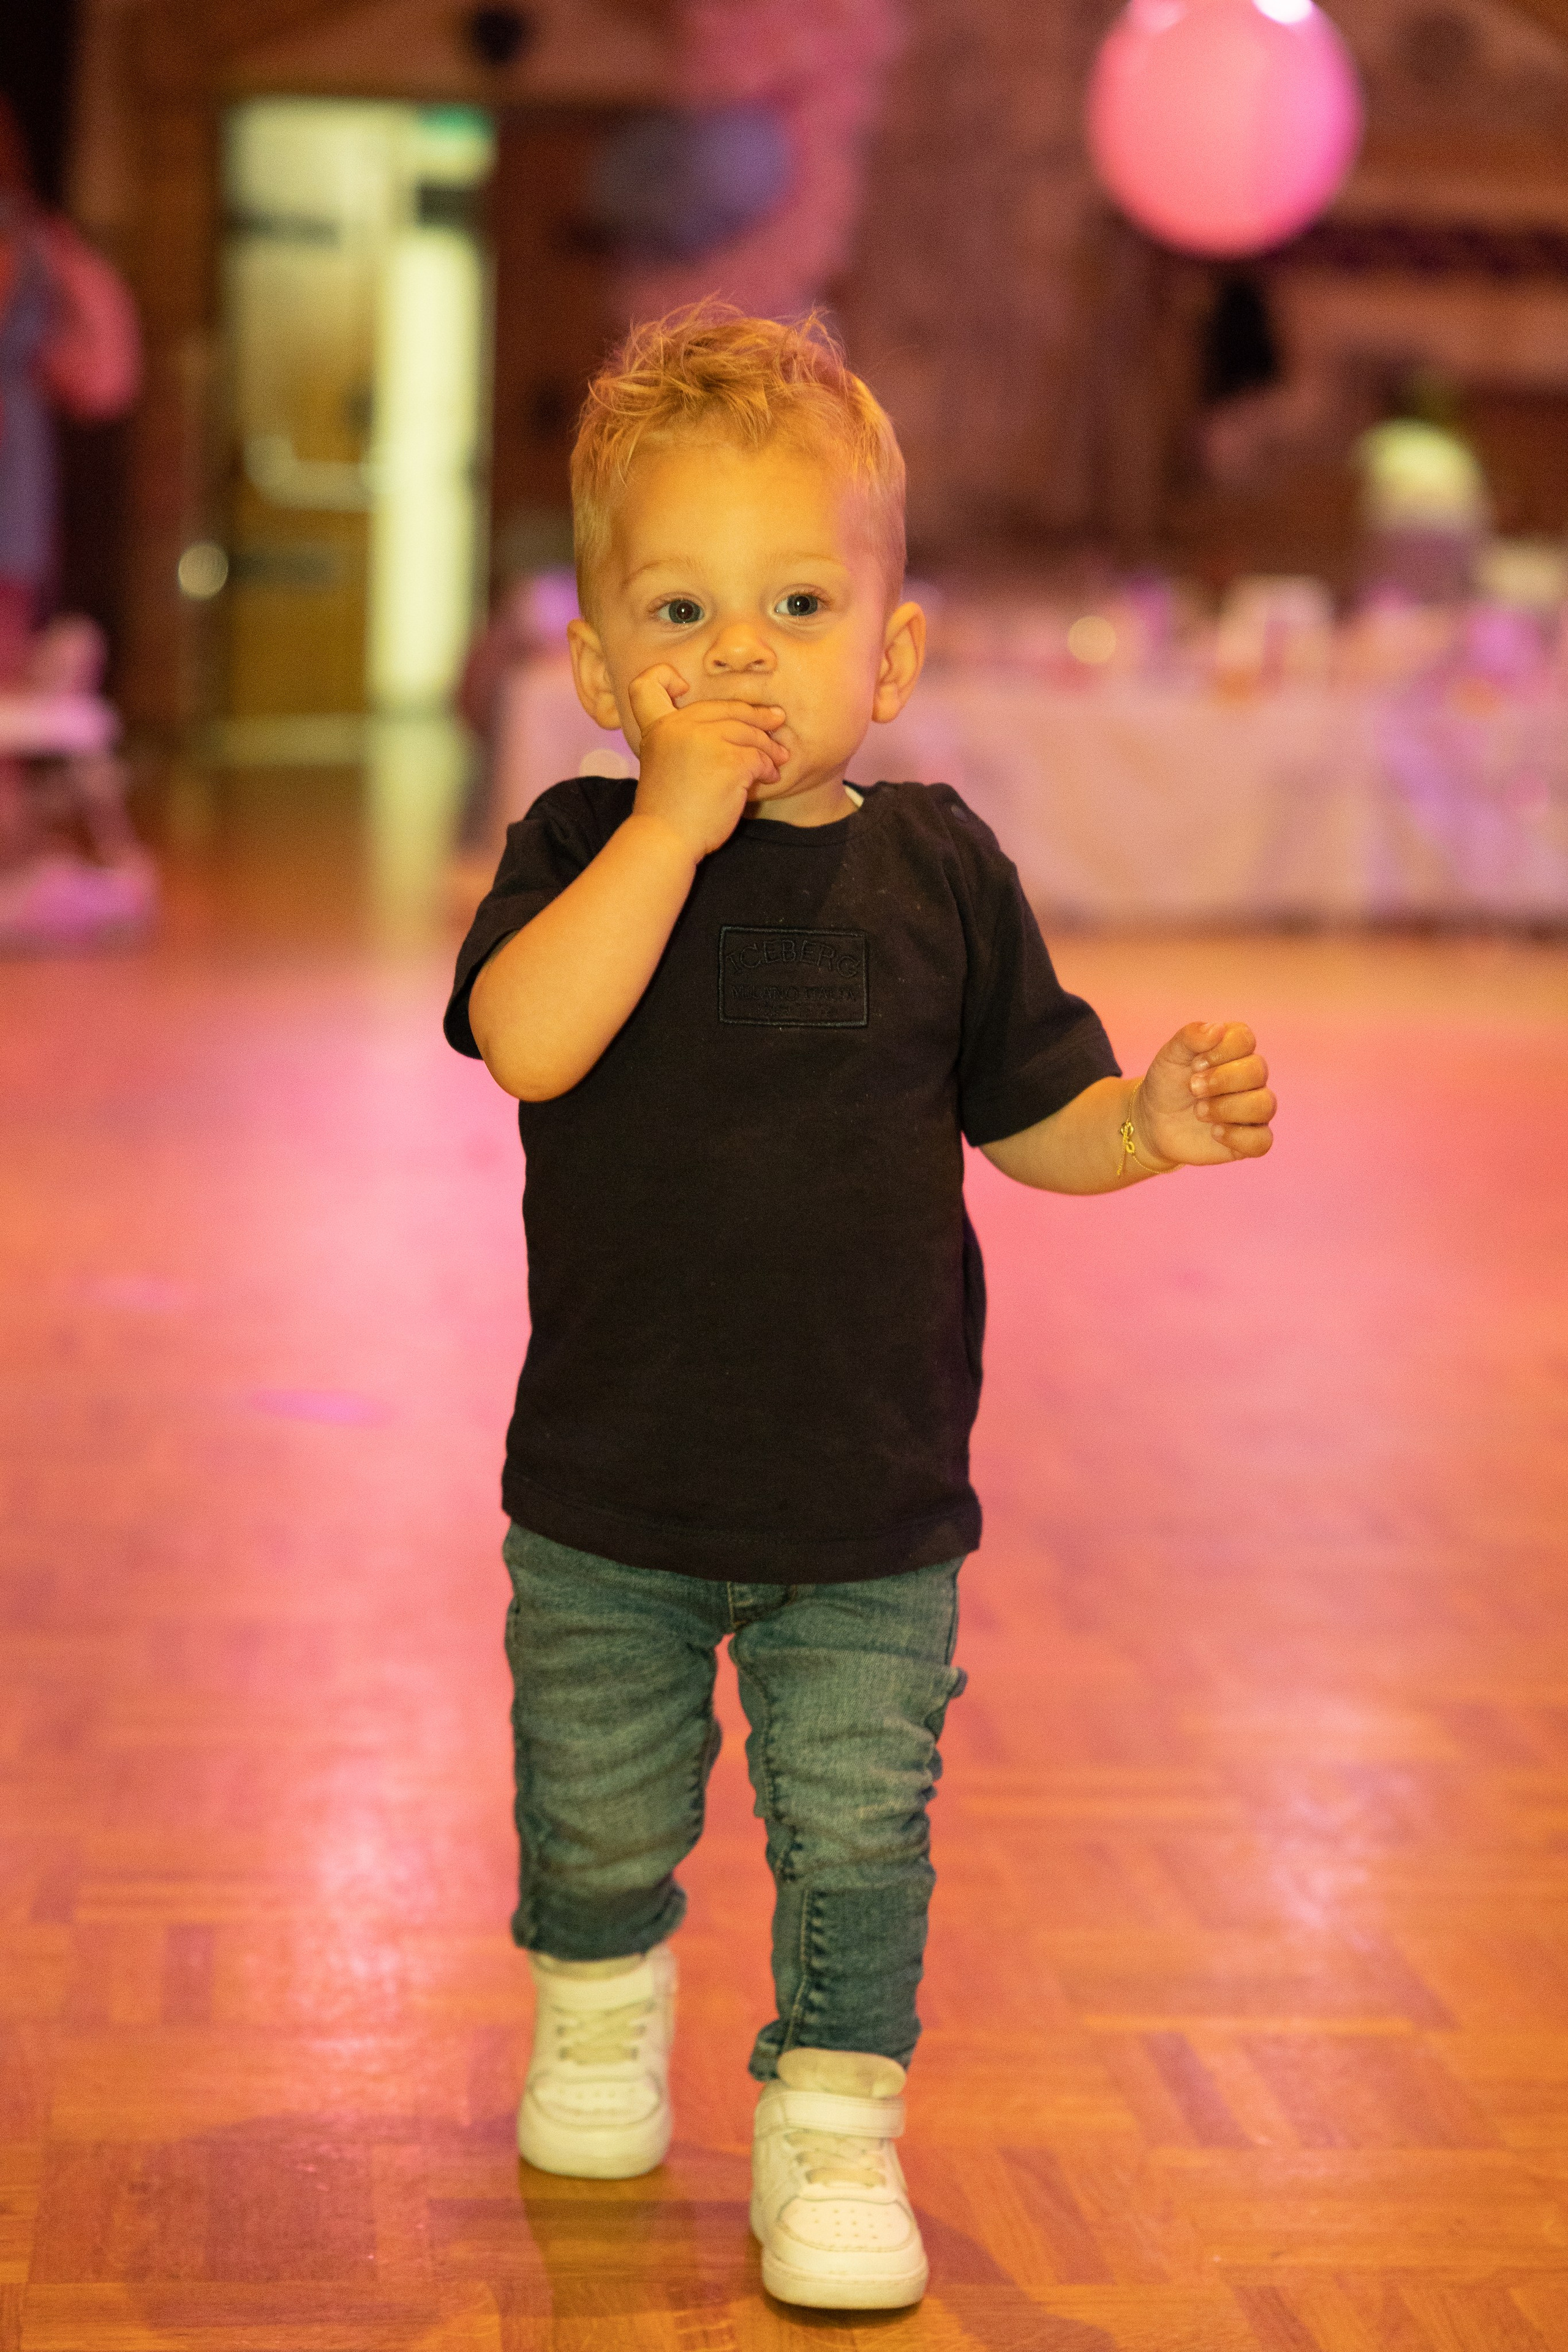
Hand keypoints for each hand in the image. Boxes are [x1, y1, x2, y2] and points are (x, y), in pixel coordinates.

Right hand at [627, 665, 784, 862]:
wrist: (665, 839)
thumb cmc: (668, 812)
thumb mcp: (663, 765)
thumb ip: (682, 742)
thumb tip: (730, 731)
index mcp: (658, 727)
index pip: (649, 684)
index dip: (663, 677)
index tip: (682, 685)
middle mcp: (679, 727)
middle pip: (724, 709)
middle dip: (755, 715)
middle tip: (776, 720)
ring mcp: (704, 741)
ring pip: (748, 733)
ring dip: (767, 747)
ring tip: (778, 758)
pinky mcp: (729, 761)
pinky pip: (758, 756)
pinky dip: (767, 767)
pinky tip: (768, 777)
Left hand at [1137, 1020, 1275, 1166]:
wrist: (1154, 1122)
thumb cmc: (1167, 1084)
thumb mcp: (1170, 1056)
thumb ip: (1191, 1036)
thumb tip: (1217, 1028)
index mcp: (1235, 1051)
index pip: (1245, 1039)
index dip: (1221, 1051)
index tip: (1195, 1064)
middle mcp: (1251, 1078)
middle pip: (1258, 1071)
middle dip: (1221, 1080)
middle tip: (1192, 1088)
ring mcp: (1253, 1109)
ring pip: (1264, 1105)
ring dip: (1227, 1108)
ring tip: (1199, 1112)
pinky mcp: (1250, 1139)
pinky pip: (1262, 1140)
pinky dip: (1237, 1137)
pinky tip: (1215, 1133)